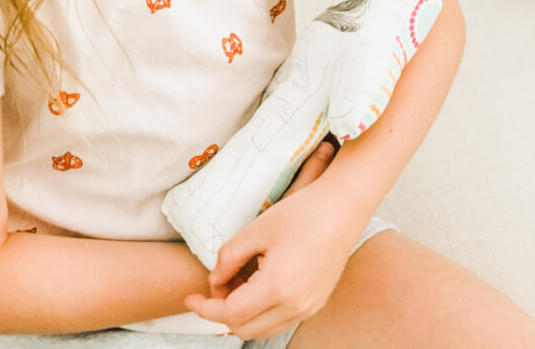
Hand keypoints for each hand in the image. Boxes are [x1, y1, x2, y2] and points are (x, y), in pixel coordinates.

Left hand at [184, 139, 355, 339]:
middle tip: (214, 284)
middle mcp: (296, 306)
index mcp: (279, 287)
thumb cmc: (302, 212)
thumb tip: (214, 280)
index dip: (205, 308)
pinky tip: (255, 284)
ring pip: (262, 328)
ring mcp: (309, 307)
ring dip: (241, 314)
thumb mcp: (257, 229)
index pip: (230, 313)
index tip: (190, 297)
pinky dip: (261, 310)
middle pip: (244, 328)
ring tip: (234, 282)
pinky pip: (280, 319)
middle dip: (221, 311)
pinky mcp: (316, 302)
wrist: (343, 206)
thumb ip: (228, 257)